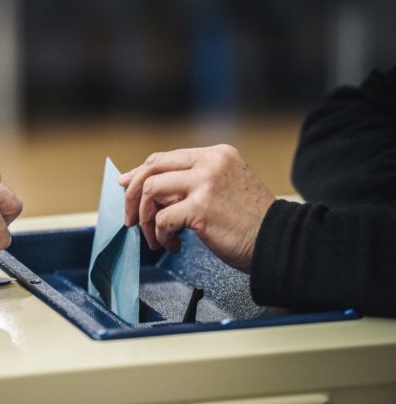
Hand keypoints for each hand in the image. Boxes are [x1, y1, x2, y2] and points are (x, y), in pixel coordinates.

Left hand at [119, 145, 274, 271]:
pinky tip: (173, 246)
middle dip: (132, 196)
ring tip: (156, 238)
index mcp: (215, 155)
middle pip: (151, 169)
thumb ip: (190, 183)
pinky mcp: (201, 207)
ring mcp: (205, 183)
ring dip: (146, 220)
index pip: (164, 158)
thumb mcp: (222, 189)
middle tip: (131, 220)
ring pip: (151, 191)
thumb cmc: (250, 222)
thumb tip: (147, 187)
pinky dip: (161, 236)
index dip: (139, 174)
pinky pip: (163, 219)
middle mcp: (210, 163)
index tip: (126, 189)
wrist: (279, 242)